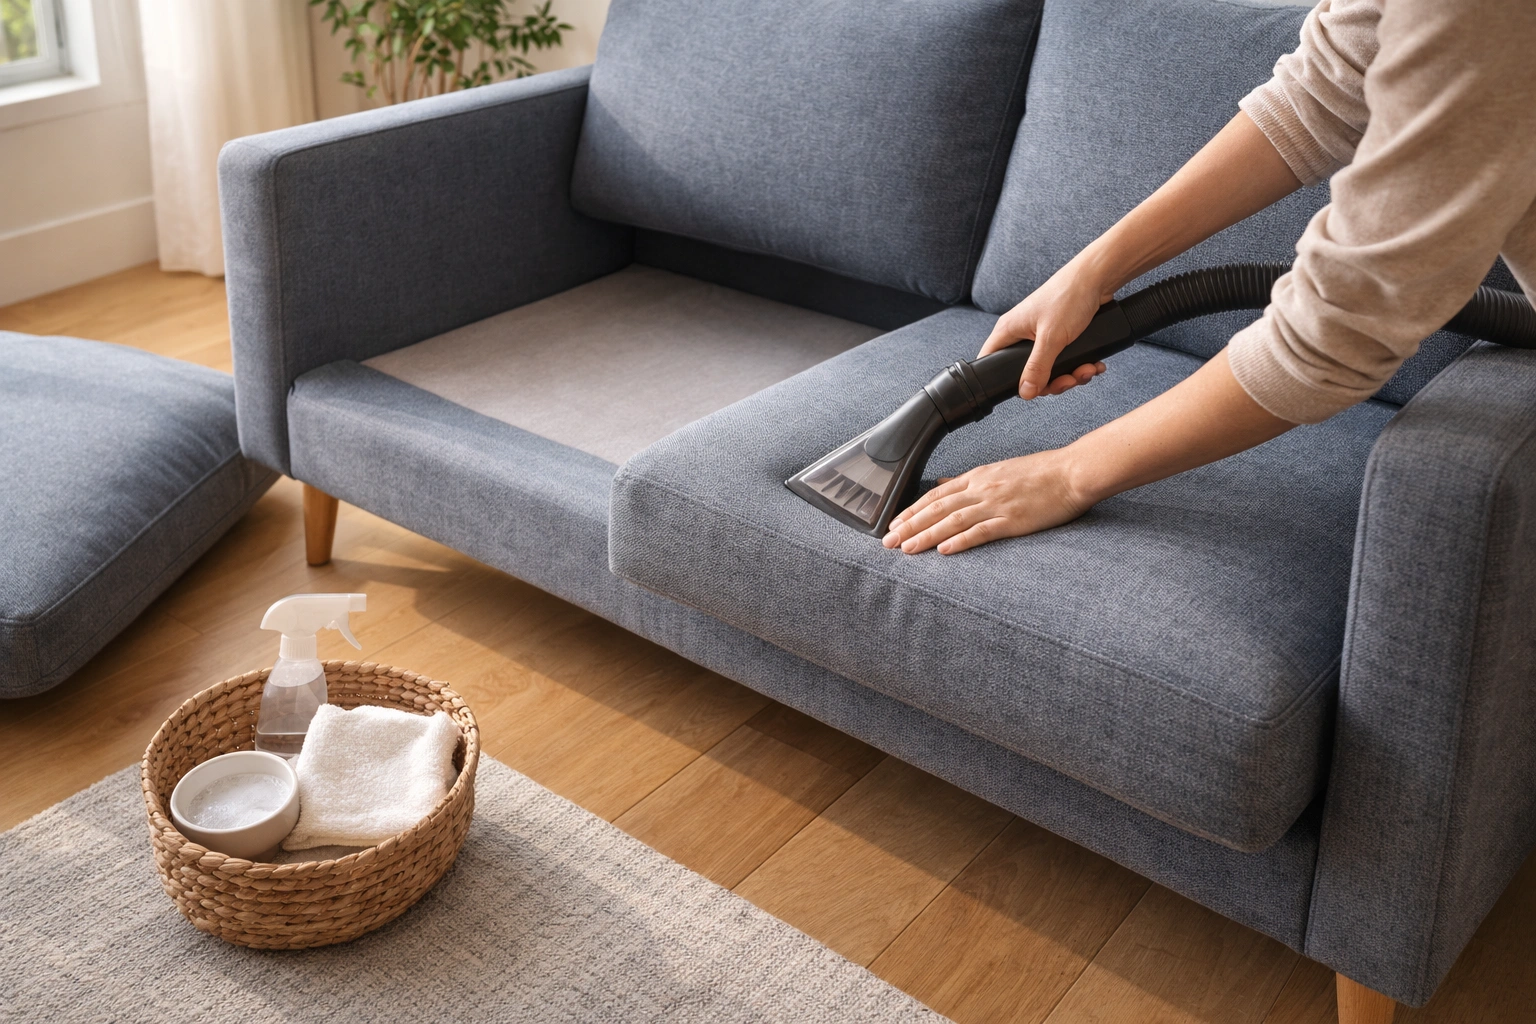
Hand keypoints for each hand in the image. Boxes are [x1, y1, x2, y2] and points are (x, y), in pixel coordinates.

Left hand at [882, 449, 1092, 554]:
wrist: (1073, 472)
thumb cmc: (1042, 473)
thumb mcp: (1000, 470)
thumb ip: (970, 480)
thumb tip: (943, 484)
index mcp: (978, 476)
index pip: (935, 494)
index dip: (911, 510)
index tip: (893, 523)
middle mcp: (982, 489)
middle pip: (936, 508)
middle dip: (909, 525)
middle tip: (888, 542)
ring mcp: (997, 504)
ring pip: (952, 521)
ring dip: (926, 535)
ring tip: (906, 549)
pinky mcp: (1014, 520)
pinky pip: (982, 531)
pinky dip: (961, 541)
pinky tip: (944, 551)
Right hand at [978, 259, 1113, 399]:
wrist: (1098, 278)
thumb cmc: (1068, 297)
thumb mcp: (1051, 338)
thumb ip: (1037, 367)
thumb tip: (1025, 393)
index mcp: (1010, 331)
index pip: (990, 360)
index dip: (1001, 379)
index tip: (1026, 390)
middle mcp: (1023, 335)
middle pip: (1027, 373)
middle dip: (1052, 382)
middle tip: (1068, 381)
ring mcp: (1042, 337)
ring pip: (1050, 369)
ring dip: (1071, 375)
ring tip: (1087, 370)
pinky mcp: (1061, 337)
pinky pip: (1065, 361)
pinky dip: (1080, 366)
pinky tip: (1094, 365)